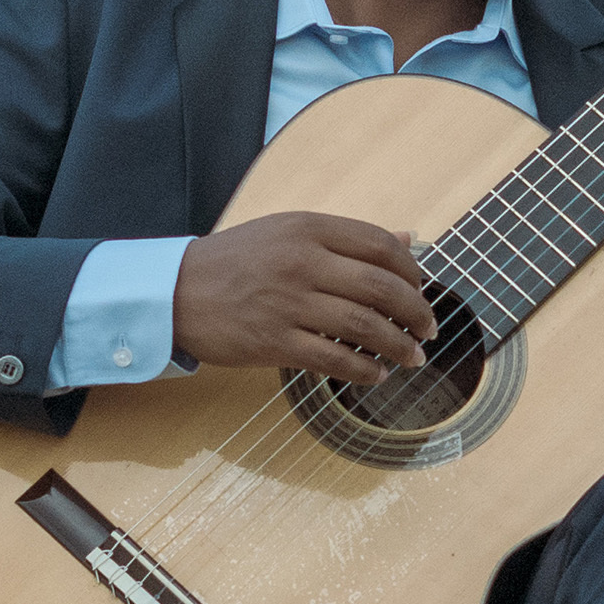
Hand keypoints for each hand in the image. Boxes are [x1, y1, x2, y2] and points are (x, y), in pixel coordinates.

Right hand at [177, 213, 436, 377]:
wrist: (174, 292)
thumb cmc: (235, 262)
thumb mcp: (288, 232)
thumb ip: (346, 238)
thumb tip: (407, 240)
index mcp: (307, 229)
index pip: (378, 245)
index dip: (411, 271)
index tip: (421, 289)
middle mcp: (300, 262)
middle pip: (380, 287)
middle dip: (416, 312)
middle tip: (429, 329)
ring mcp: (287, 303)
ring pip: (363, 326)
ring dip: (398, 345)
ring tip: (413, 356)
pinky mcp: (273, 342)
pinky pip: (333, 359)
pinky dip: (364, 370)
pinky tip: (376, 374)